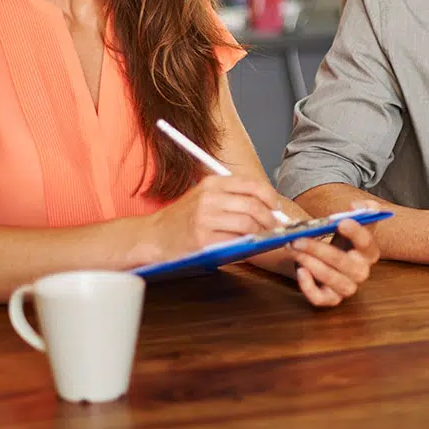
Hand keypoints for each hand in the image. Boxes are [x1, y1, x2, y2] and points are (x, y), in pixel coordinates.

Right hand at [139, 175, 282, 263]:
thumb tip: (268, 207)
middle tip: (273, 227)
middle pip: (253, 205)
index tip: (275, 207)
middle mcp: (209, 197)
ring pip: (247, 222)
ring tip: (262, 237)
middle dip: (269, 218)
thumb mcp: (205, 197)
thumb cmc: (184, 219)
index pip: (251, 185)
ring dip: (261, 232)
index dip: (269, 196)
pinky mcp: (202, 238)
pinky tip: (247, 245)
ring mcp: (204, 218)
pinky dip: (246, 243)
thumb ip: (232, 198)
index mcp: (212, 184)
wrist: (153, 236)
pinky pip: (235, 239)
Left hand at [285, 218, 379, 306]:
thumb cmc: (340, 240)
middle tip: (299, 238)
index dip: (355, 232)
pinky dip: (308, 286)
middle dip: (319, 249)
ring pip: (331, 278)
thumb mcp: (351, 222)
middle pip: (343, 262)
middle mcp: (361, 272)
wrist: (329, 259)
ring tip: (293, 249)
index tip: (341, 222)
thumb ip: (361, 210)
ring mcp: (347, 288)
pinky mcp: (331, 299)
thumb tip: (357, 206)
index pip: (366, 242)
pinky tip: (300, 270)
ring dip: (310, 263)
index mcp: (369, 252)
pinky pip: (320, 298)